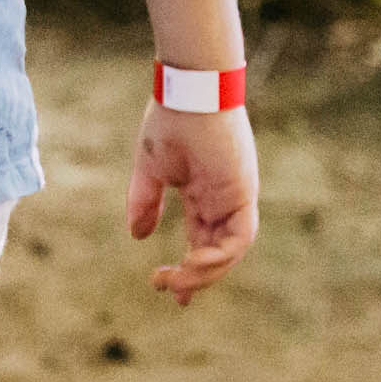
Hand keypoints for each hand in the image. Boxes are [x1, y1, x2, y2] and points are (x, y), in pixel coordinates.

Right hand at [125, 104, 258, 303]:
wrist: (187, 91)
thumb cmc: (169, 120)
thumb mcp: (150, 170)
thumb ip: (145, 203)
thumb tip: (137, 236)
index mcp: (204, 194)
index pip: (202, 240)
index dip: (189, 269)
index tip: (170, 290)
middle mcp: (224, 200)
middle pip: (217, 252)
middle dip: (196, 279)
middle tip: (169, 290)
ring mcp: (236, 198)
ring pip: (229, 252)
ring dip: (204, 273)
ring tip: (176, 280)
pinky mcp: (243, 193)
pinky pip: (238, 238)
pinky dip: (218, 257)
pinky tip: (192, 261)